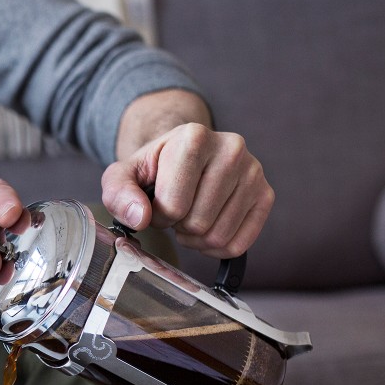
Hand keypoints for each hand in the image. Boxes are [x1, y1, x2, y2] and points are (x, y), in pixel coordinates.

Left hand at [101, 122, 273, 258]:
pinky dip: (215, 247)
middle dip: (177, 226)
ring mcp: (253, 172)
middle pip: (197, 223)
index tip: (156, 202)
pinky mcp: (266, 194)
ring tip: (189, 216)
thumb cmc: (154, 167)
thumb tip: (140, 218)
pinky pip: (238, 245)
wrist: (186, 155)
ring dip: (195, 238)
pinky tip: (207, 227)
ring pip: (218, 236)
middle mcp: (231, 149)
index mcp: (194, 137)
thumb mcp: (123, 175)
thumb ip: (119, 193)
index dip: (157, 215)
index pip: (173, 205)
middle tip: (174, 210)